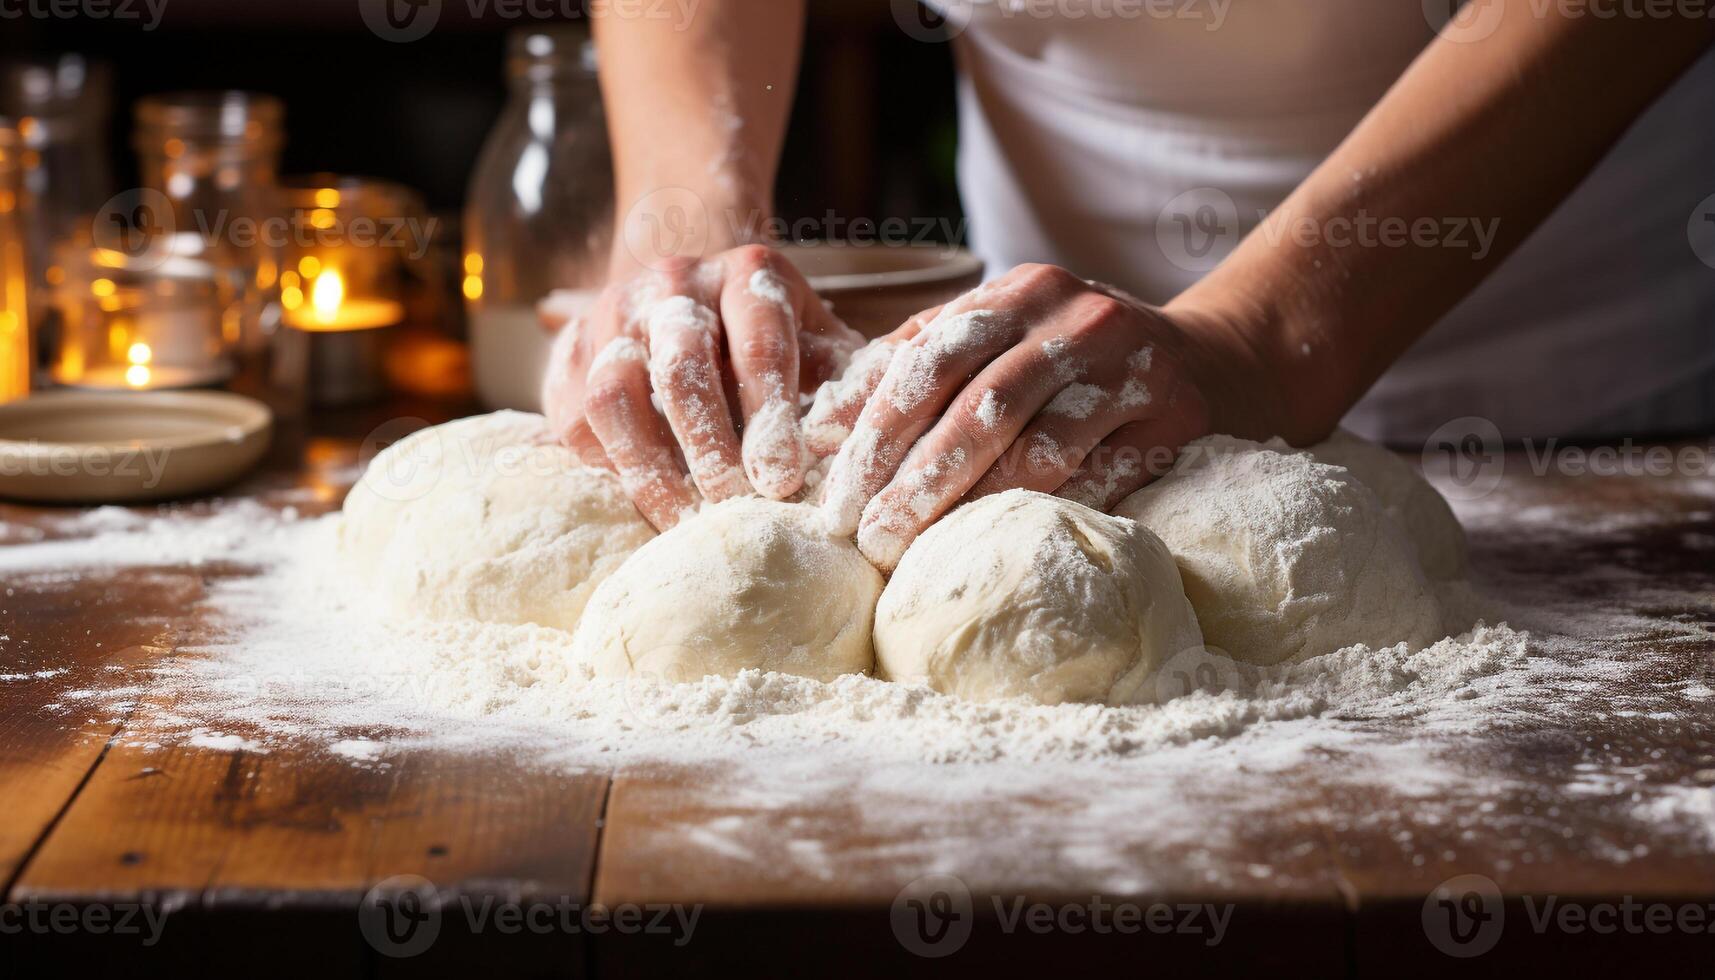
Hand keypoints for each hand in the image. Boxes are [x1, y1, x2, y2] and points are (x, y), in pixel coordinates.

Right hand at [541, 245, 864, 529]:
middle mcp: (675, 283)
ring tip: (684, 524)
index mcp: (749, 276)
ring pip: (617, 392)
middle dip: (708, 444)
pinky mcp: (570, 356)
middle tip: (732, 505)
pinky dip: (610, 467)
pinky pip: (578, 418)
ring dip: (650, 466)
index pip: (761, 344)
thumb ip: (854, 386)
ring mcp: (613, 314)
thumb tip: (872, 448)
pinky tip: (646, 504)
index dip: (770, 416)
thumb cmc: (775, 342)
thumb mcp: (822, 345)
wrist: (688, 299)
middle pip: (683, 365)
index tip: (781, 480)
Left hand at [817, 263, 1286, 569]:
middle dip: (914, 477)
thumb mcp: (998, 340)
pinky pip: (1101, 476)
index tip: (834, 495)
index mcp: (1018, 292)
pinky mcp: (1175, 415)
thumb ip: (913, 369)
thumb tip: (816, 430)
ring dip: (971, 504)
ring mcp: (1131, 364)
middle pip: (979, 403)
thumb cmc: (1075, 361)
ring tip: (916, 549)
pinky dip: (1046, 512)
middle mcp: (1074, 317)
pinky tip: (1000, 546)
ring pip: (1039, 445)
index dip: (875, 430)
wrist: (1212, 359)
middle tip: (867, 538)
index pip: (929, 358)